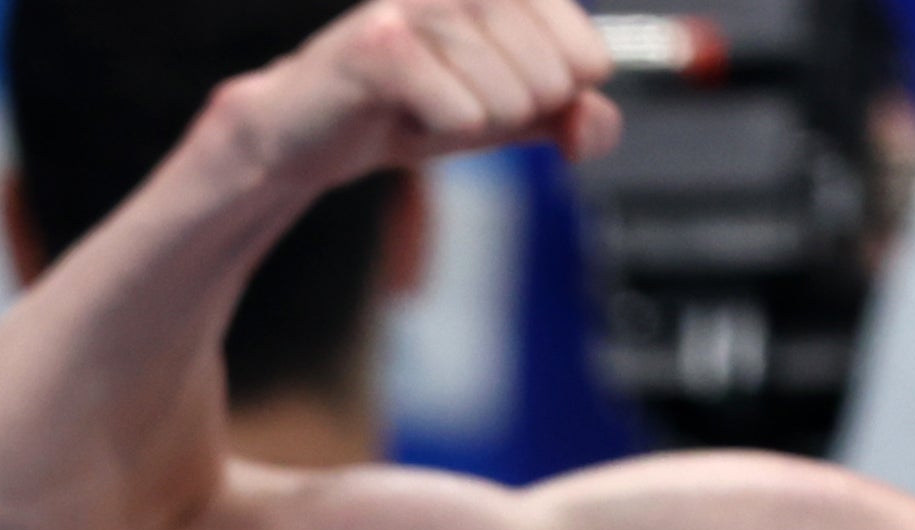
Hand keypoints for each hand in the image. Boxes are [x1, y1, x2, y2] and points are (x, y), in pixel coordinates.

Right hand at [226, 0, 622, 192]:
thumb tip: (598, 124)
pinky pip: (461, 116)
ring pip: (508, 101)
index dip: (558, 96)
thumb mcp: (508, 115)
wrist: (316, 131)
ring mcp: (421, 4)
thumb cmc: (414, 107)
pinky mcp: (382, 45)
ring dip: (468, 125)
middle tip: (456, 99)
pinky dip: (438, 132)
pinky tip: (403, 113)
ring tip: (426, 104)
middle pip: (553, 82)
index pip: (590, 55)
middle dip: (508, 114)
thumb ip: (568, 118)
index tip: (512, 89)